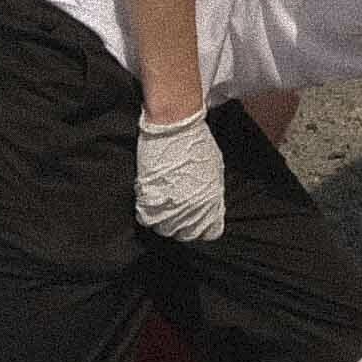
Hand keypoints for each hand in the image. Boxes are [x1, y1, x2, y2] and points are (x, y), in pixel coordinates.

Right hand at [133, 112, 228, 242]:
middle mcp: (191, 209)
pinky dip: (147, 213)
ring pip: (164, 229)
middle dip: (183, 225)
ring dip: (164, 220)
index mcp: (211, 202)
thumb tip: (209, 205)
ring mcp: (169, 204)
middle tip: (179, 213)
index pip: (210, 232)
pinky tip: (151, 203)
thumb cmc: (197, 143)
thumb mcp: (215, 170)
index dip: (204, 228)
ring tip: (164, 208)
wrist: (174, 127)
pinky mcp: (148, 197)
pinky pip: (146, 218)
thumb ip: (212, 193)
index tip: (198, 222)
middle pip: (185, 234)